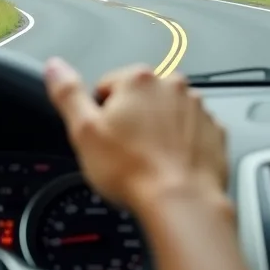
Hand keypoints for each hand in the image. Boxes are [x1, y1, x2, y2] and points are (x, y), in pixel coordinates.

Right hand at [43, 59, 227, 210]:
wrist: (182, 202)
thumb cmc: (134, 171)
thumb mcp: (84, 131)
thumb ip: (68, 93)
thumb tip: (55, 67)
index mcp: (138, 80)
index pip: (107, 86)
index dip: (101, 115)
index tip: (105, 137)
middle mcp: (172, 86)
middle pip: (140, 98)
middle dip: (131, 120)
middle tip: (125, 152)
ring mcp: (197, 108)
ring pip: (167, 114)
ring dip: (158, 131)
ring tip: (149, 161)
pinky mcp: (214, 131)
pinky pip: (192, 132)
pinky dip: (182, 144)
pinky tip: (171, 165)